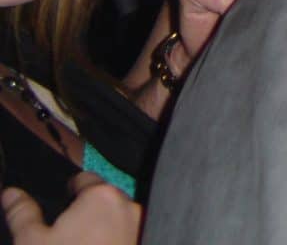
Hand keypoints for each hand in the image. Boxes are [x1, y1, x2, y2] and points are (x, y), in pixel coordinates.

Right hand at [2, 173, 140, 244]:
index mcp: (102, 196)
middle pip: (101, 200)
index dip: (67, 191)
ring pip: (113, 220)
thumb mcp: (31, 242)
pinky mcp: (140, 244)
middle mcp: (127, 207)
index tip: (57, 206)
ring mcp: (138, 229)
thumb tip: (11, 194)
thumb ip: (22, 213)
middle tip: (61, 235)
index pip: (84, 179)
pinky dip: (108, 241)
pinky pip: (123, 236)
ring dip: (97, 230)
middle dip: (82, 214)